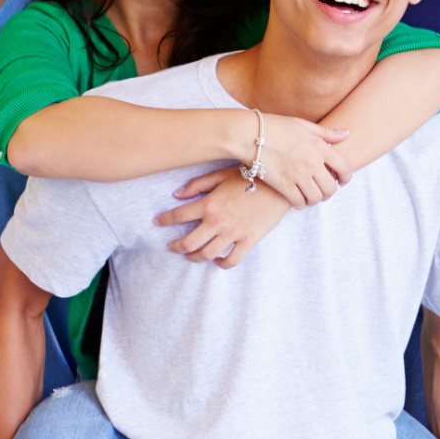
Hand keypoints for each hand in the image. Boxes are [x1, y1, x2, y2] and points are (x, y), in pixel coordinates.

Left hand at [157, 166, 291, 267]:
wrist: (281, 185)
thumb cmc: (251, 175)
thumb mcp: (222, 175)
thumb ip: (198, 184)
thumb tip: (177, 195)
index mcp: (209, 204)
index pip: (179, 216)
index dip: (165, 220)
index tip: (158, 223)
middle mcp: (218, 221)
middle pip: (189, 242)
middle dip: (176, 247)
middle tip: (172, 247)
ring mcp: (233, 233)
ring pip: (207, 254)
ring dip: (195, 257)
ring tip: (191, 256)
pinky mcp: (249, 240)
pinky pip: (232, 260)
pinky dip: (222, 264)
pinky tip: (217, 261)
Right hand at [248, 114, 350, 208]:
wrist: (248, 135)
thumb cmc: (275, 127)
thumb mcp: (303, 125)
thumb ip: (326, 132)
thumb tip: (347, 134)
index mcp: (319, 146)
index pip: (344, 167)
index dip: (346, 177)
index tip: (343, 181)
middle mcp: (312, 162)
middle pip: (331, 188)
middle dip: (329, 192)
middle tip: (324, 191)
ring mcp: (298, 175)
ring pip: (316, 198)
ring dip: (315, 200)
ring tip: (310, 196)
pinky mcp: (283, 185)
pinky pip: (298, 202)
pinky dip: (300, 204)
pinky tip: (297, 200)